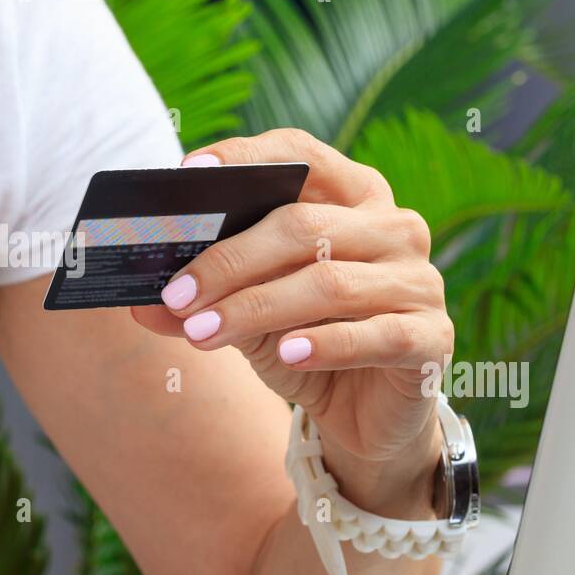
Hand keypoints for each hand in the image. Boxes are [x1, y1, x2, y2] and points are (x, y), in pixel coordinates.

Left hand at [131, 129, 452, 507]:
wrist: (367, 420)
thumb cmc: (309, 347)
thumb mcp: (248, 320)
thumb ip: (205, 302)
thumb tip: (141, 302)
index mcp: (357, 197)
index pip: (302, 154)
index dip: (246, 157)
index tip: (188, 175)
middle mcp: (397, 228)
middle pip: (305, 227)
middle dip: (230, 262)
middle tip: (177, 295)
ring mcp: (421, 281)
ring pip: (331, 283)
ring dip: (258, 308)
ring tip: (204, 333)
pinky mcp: (433, 338)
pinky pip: (376, 335)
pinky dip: (326, 344)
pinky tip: (287, 356)